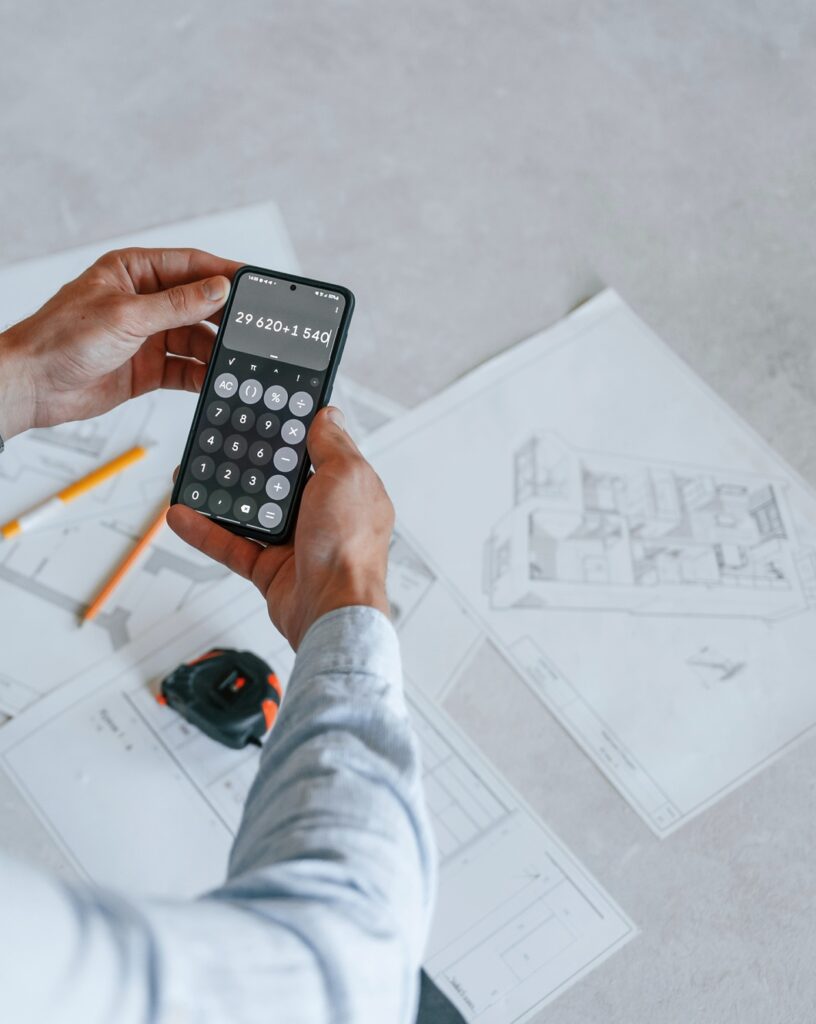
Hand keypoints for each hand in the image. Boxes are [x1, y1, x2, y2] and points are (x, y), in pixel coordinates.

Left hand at [0, 247, 241, 438]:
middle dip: (223, 316)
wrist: (34, 385)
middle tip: (250, 327)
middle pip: (197, 304)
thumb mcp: (126, 314)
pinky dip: (201, 374)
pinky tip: (214, 377)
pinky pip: (185, 368)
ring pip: (195, 339)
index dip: (223, 273)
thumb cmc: (61, 338)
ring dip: (213, 350)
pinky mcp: (148, 368)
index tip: (252, 282)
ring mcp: (147, 336)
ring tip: (233, 358)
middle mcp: (144, 302)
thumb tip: (218, 288)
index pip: (189, 265)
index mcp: (133, 272)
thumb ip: (177, 304)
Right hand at [167, 408, 392, 649]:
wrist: (332, 612)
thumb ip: (332, 445)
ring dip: (219, 495)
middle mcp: (322, 515)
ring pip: (249, 512)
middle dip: (247, 463)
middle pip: (277, 480)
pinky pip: (231, 545)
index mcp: (346, 490)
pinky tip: (181, 514)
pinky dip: (205, 531)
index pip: (316, 452)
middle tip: (219, 441)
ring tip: (191, 475)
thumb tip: (328, 415)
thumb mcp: (346, 477)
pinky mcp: (270, 568)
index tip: (266, 413)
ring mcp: (295, 542)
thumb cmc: (350, 548)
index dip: (292, 433)